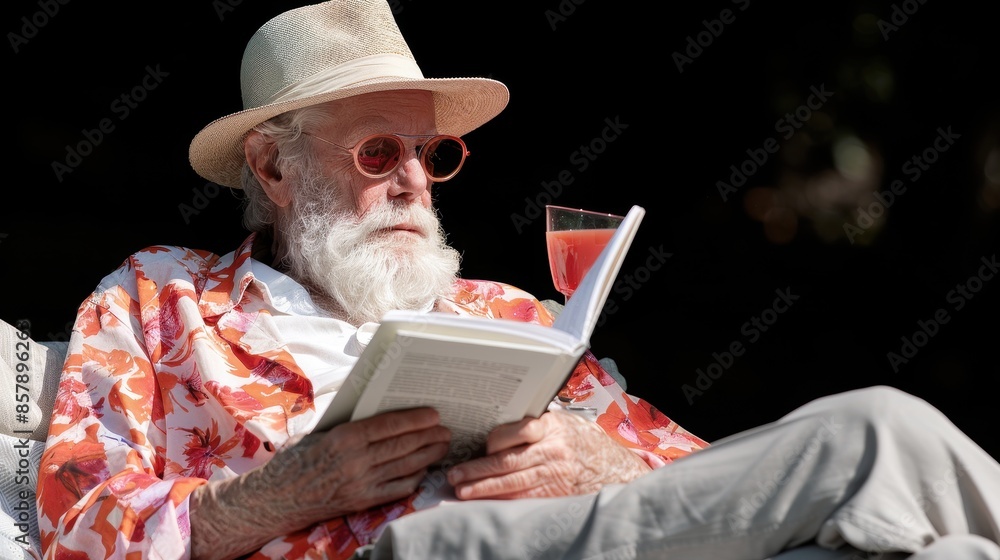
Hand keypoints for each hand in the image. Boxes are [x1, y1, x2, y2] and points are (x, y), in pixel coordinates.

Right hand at [190, 407, 450, 559]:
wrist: (278, 497)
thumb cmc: (299, 458)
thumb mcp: (322, 432)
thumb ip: (352, 424)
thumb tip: (385, 409)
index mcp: (344, 437)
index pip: (389, 425)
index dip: (415, 419)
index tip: (433, 413)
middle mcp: (356, 461)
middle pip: (403, 445)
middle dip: (429, 436)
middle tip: (446, 429)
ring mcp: (361, 484)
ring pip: (405, 466)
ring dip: (429, 455)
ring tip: (443, 445)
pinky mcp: (363, 502)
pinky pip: (398, 489)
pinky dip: (415, 478)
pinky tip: (424, 469)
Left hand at [446, 409, 650, 499]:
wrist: (613, 464)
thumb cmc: (581, 439)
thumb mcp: (561, 421)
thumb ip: (533, 423)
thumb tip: (496, 427)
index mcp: (551, 427)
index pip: (515, 432)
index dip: (493, 441)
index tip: (479, 445)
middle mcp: (553, 451)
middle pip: (508, 462)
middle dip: (478, 470)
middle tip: (455, 475)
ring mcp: (555, 474)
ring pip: (513, 483)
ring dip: (484, 489)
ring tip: (462, 492)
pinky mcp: (557, 494)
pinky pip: (525, 498)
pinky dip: (504, 500)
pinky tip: (487, 501)